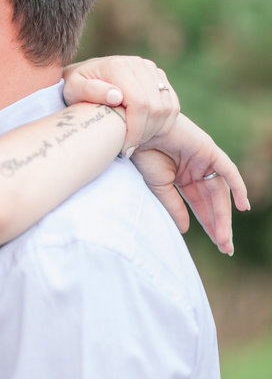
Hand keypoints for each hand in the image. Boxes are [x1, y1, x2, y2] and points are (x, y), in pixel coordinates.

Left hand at [62, 56, 179, 154]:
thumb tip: (116, 96)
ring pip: (167, 107)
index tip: (124, 148)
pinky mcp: (159, 76)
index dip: (135, 130)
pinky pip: (172, 104)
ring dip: (155, 130)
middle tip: (129, 148)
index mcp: (118, 67)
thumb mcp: (73, 90)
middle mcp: (138, 64)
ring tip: (135, 141)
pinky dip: (163, 123)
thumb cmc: (74, 87)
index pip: (140, 104)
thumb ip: (90, 91)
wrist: (84, 76)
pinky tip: (146, 132)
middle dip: (145, 133)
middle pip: (156, 107)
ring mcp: (151, 69)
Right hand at [131, 115, 249, 254]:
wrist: (136, 130)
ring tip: (225, 238)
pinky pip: (228, 171)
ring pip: (220, 192)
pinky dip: (237, 187)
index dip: (209, 224)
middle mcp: (196, 169)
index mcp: (183, 177)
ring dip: (224, 215)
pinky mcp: (209, 150)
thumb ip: (174, 206)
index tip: (218, 245)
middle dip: (219, 224)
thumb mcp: (159, 187)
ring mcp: (204, 159)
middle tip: (226, 248)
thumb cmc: (142, 154)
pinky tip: (242, 207)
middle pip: (213, 201)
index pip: (201, 205)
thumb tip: (185, 229)